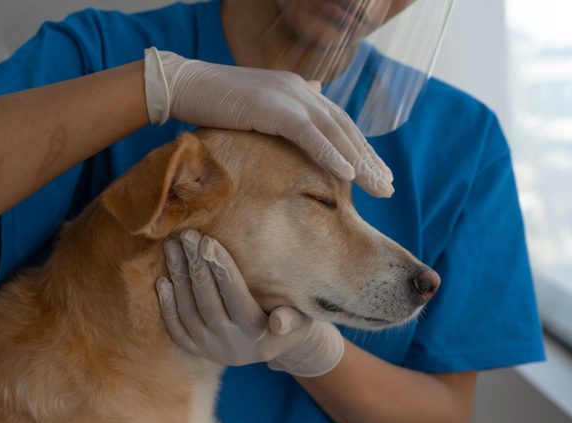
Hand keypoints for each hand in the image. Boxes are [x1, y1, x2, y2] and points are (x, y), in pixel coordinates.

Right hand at [144, 47, 392, 197]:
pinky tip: (350, 176)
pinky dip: (332, 155)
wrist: (184, 85)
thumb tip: (313, 100)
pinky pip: (311, 136)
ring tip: (380, 188)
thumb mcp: (258, 107)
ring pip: (335, 133)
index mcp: (300, 90)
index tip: (376, 174)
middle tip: (388, 188)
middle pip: (345, 129)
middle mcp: (302, 90)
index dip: (360, 150)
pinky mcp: (274, 108)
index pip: (339, 123)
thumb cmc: (215, 102)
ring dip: (360, 163)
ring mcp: (290, 97)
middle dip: (369, 160)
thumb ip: (286, 111)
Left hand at [155, 230, 344, 376]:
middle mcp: (232, 346)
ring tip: (172, 247)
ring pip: (189, 312)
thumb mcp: (302, 322)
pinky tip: (163, 281)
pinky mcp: (198, 352)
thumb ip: (293, 319)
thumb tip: (280, 322)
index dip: (221, 270)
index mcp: (259, 336)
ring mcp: (212, 350)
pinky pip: (177, 329)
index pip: (237, 298)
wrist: (277, 346)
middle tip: (186, 236)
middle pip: (208, 302)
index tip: (208, 241)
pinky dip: (168, 306)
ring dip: (179, 278)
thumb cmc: (293, 322)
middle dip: (196, 266)